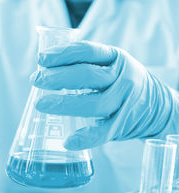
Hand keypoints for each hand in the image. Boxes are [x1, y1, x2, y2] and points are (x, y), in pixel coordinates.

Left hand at [31, 41, 178, 149]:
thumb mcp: (109, 65)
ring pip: (94, 103)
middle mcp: (121, 78)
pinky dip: (85, 138)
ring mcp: (123, 102)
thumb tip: (43, 68)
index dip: (62, 54)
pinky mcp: (122, 125)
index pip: (87, 51)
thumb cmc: (120, 83)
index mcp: (115, 58)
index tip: (41, 59)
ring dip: (64, 104)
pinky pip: (103, 133)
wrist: (157, 106)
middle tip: (36, 80)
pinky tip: (68, 141)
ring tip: (40, 104)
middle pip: (87, 76)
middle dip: (57, 78)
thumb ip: (83, 64)